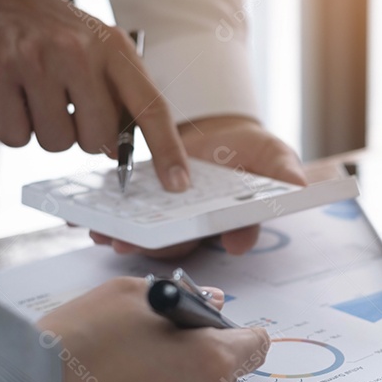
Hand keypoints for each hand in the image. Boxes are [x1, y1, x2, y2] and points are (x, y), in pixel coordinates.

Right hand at [0, 0, 190, 189]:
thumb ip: (116, 95)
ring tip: (36, 93)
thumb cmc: (51, 30)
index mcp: (113, 49)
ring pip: (56, 143)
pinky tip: (11, 95)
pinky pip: (14, 136)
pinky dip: (12, 126)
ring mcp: (36, 60)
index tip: (178, 183)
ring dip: (45, 130)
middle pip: (98, 139)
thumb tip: (119, 152)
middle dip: (83, 136)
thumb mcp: (97, 48)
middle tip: (67, 106)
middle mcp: (78, 51)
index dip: (167, 150)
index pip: (151, 107)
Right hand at [36, 278, 268, 381]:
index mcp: (212, 358)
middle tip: (149, 359)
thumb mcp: (127, 296)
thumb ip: (183, 297)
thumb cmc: (77, 349)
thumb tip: (213, 301)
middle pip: (222, 379)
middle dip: (196, 365)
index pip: (254, 345)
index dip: (232, 335)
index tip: (212, 335)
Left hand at [89, 116, 305, 257]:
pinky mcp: (147, 208)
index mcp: (233, 222)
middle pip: (181, 242)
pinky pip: (126, 217)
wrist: (217, 136)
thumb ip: (283, 170)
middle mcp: (201, 229)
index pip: (234, 234)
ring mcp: (172, 221)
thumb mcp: (273, 155)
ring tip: (102, 231)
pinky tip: (81, 216)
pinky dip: (104, 218)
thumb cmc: (250, 152)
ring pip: (149, 236)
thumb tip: (299, 186)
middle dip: (157, 245)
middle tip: (133, 243)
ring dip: (125, 237)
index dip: (228, 240)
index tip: (228, 242)